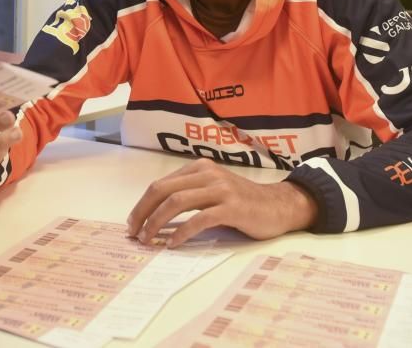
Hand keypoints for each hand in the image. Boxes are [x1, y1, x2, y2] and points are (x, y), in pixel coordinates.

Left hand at [125, 158, 317, 246]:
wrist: (279, 206)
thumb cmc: (242, 202)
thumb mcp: (212, 190)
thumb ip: (189, 195)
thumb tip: (155, 215)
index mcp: (199, 168)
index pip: (160, 184)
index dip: (142, 204)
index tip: (132, 223)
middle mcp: (208, 174)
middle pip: (163, 191)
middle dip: (143, 213)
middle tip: (134, 233)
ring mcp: (220, 189)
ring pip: (177, 203)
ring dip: (157, 223)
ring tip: (149, 239)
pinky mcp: (232, 207)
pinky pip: (200, 219)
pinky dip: (182, 232)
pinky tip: (173, 243)